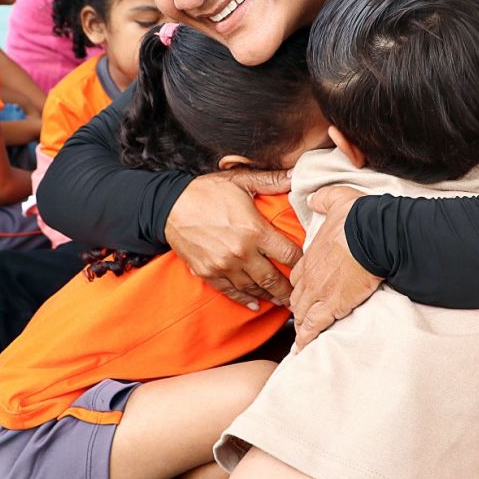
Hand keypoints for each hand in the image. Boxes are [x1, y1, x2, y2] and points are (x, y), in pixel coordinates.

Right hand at [164, 170, 301, 309]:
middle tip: (302, 294)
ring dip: (271, 296)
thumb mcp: (239, 181)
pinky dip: (246, 300)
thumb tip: (296, 175)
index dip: (303, 263)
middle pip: (274, 279)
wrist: (169, 206)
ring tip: (283, 300)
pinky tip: (256, 304)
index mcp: (254, 230)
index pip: (289, 254)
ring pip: (255, 289)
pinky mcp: (209, 274)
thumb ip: (270, 181)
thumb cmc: (205, 192)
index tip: (310, 267)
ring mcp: (224, 266)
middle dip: (290, 289)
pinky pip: (232, 293)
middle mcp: (241, 252)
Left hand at [290, 187, 382, 348]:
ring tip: (300, 337)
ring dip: (301, 324)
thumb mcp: (335, 199)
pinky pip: (314, 326)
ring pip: (302, 313)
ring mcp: (319, 292)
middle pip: (297, 297)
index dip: (298, 285)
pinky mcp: (333, 305)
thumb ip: (322, 200)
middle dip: (297, 307)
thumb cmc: (357, 217)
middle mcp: (310, 275)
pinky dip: (306, 337)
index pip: (297, 275)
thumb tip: (313, 199)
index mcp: (310, 254)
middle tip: (300, 316)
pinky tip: (302, 348)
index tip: (300, 291)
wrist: (372, 234)